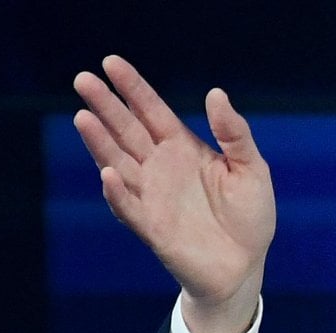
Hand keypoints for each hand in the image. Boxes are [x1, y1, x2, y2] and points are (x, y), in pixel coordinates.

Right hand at [72, 55, 274, 332]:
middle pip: (126, 130)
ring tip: (83, 118)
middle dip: (106, 106)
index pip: (151, 110)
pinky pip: (129, 208)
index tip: (110, 62)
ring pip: (118, 163)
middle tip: (83, 79)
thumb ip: (234, 134)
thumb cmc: (250, 217)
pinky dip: (118, 193)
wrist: (245, 266)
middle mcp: (160, 167)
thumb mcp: (251, 169)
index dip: (132, 87)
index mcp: (182, 148)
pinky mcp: (151, 228)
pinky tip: (109, 174)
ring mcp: (152, 196)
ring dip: (100, 143)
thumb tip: (215, 93)